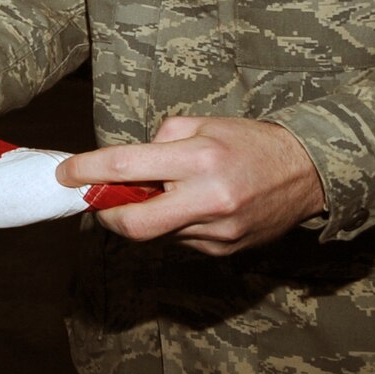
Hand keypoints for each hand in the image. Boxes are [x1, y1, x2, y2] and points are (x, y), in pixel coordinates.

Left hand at [54, 116, 326, 254]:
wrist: (309, 173)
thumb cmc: (249, 142)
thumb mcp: (202, 124)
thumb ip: (158, 142)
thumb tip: (125, 167)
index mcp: (198, 159)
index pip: (125, 168)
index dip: (87, 172)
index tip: (65, 173)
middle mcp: (207, 199)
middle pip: (133, 225)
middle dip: (106, 216)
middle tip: (98, 201)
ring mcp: (218, 230)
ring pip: (157, 234)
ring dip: (145, 217)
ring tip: (162, 194)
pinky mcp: (225, 250)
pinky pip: (181, 241)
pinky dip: (172, 225)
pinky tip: (188, 207)